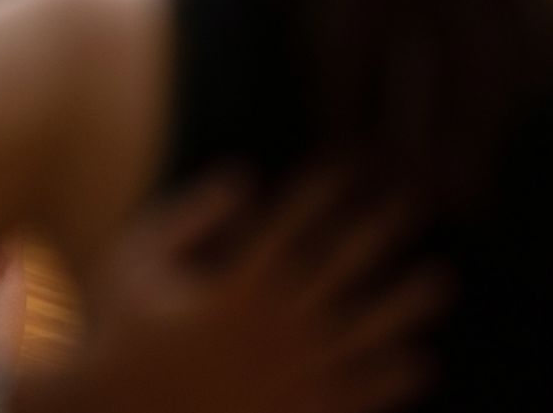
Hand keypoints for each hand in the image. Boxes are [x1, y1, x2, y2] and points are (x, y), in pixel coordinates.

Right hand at [71, 172, 445, 412]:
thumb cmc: (114, 330)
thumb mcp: (133, 259)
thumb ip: (188, 214)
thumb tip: (242, 176)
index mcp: (235, 286)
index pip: (292, 224)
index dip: (322, 190)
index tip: (347, 164)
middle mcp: (273, 329)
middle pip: (342, 269)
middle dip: (378, 229)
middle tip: (411, 201)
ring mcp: (290, 377)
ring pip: (365, 333)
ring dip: (406, 303)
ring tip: (438, 279)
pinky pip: (357, 396)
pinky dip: (391, 378)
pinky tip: (417, 361)